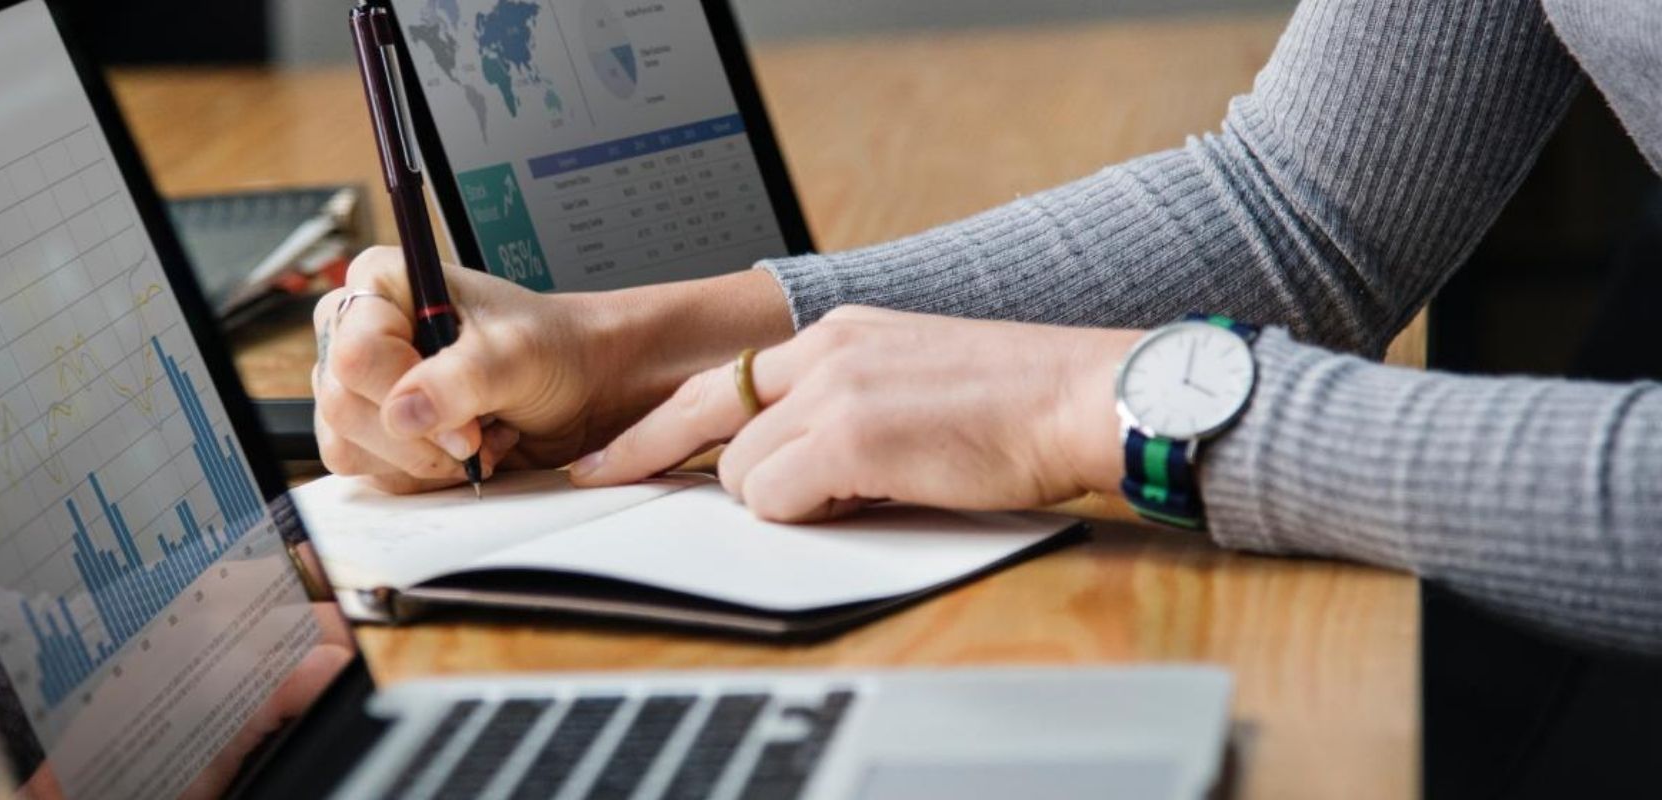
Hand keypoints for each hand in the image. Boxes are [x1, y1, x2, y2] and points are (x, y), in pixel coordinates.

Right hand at [311, 247, 791, 492]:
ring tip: (476, 436)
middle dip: (417, 437)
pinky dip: (419, 474)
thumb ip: (462, 379)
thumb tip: (404, 412)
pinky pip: (367, 470)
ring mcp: (361, 385)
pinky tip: (460, 453)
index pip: (356, 353)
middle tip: (476, 436)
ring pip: (348, 444)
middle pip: (343, 405)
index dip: (404, 395)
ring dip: (420, 459)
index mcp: (382, 283)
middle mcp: (359, 330)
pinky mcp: (372, 430)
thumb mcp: (517, 354)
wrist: (579, 387)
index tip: (465, 419)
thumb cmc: (552, 350)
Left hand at [570, 306, 1138, 521]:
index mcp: (839, 332)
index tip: (612, 450)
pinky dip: (805, 515)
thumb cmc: (1018, 405)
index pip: (724, 378)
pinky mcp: (851, 434)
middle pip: (706, 415)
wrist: (1084, 395)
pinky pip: (775, 498)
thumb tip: (793, 464)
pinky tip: (866, 499)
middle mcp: (825, 348)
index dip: (658, 421)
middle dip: (649, 454)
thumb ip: (845, 405)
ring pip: (742, 470)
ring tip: (857, 492)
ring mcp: (834, 389)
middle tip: (598, 480)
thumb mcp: (912, 380)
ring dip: (781, 499)